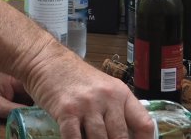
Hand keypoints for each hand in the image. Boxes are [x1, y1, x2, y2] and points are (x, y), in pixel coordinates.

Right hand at [22, 46, 152, 138]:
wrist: (46, 60)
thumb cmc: (74, 76)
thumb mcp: (103, 87)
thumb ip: (115, 110)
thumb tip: (125, 137)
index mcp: (121, 93)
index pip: (144, 125)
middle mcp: (107, 98)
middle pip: (121, 138)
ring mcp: (87, 104)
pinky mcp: (66, 110)